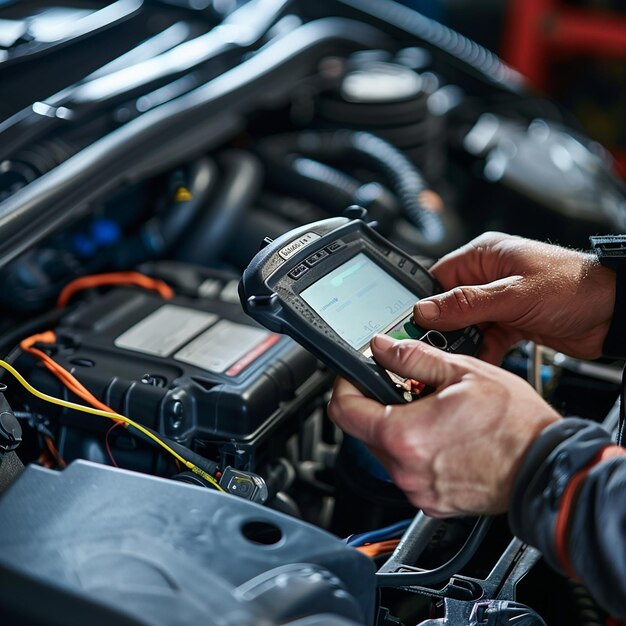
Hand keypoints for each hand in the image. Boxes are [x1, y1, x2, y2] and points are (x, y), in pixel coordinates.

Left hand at [327, 335, 560, 516]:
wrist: (547, 468)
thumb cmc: (515, 425)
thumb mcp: (463, 372)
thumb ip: (413, 358)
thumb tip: (383, 347)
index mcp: (404, 435)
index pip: (344, 410)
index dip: (345, 385)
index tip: (355, 374)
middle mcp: (404, 469)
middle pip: (363, 429)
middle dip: (376, 403)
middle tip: (405, 386)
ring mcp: (417, 490)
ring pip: (384, 450)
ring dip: (396, 425)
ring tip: (431, 409)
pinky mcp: (430, 502)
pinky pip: (406, 470)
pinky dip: (413, 449)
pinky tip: (441, 434)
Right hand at [412, 232, 615, 363]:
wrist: (616, 314)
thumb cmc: (575, 286)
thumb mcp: (514, 294)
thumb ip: (467, 303)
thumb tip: (426, 309)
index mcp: (484, 256)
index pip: (438, 277)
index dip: (423, 301)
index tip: (411, 323)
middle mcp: (488, 277)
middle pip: (448, 304)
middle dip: (443, 326)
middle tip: (434, 345)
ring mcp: (499, 302)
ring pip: (465, 325)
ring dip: (463, 341)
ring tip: (458, 355)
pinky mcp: (511, 323)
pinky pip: (486, 338)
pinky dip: (483, 351)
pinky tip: (481, 361)